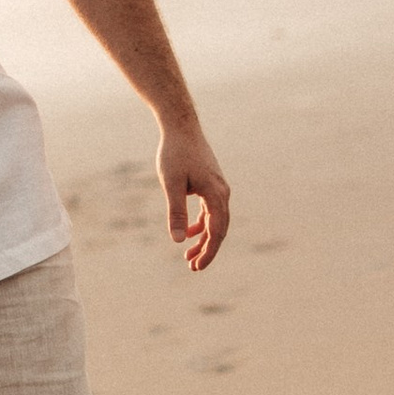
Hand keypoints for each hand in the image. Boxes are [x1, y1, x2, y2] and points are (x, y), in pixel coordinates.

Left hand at [158, 119, 230, 272]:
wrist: (181, 127)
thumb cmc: (175, 154)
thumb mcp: (171, 184)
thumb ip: (175, 212)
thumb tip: (178, 240)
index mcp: (216, 195)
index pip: (216, 232)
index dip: (209, 252)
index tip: (197, 267)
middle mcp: (222, 193)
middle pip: (219, 229)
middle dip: (207, 249)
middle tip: (193, 267)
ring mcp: (217, 188)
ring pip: (214, 221)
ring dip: (203, 238)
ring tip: (188, 256)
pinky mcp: (210, 184)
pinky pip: (209, 210)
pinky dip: (200, 223)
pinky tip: (188, 231)